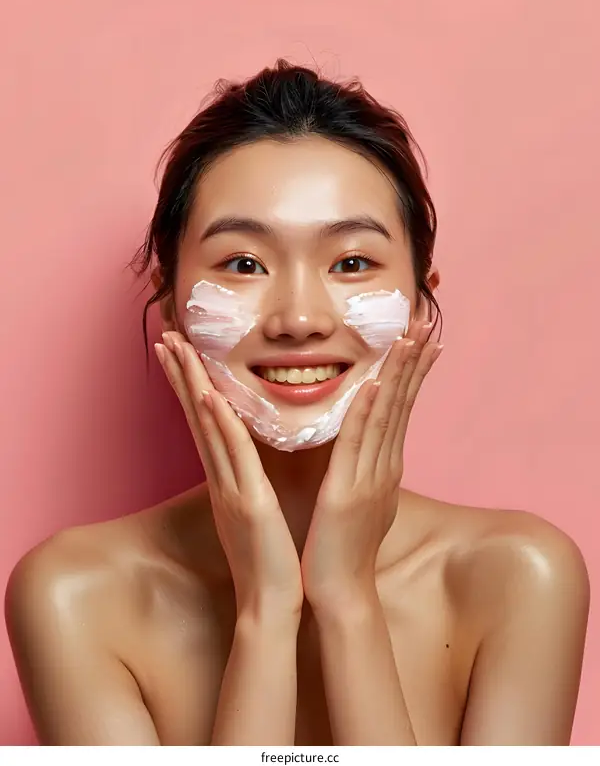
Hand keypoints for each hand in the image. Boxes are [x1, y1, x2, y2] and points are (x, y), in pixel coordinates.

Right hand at [156, 332, 303, 620]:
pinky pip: (233, 457)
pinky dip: (220, 425)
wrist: (271, 605)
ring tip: (178, 350)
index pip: (204, 422)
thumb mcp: (256, 512)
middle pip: (195, 415)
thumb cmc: (268, 560)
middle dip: (181, 374)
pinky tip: (209, 397)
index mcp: (226, 478)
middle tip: (165, 337)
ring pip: (208, 427)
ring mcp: (231, 488)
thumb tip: (250, 461)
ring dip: (192, 386)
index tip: (178, 353)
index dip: (189, 385)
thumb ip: (248, 483)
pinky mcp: (249, 503)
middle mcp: (221, 478)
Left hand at [301, 320, 442, 611]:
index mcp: (384, 467)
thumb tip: (365, 448)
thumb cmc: (342, 547)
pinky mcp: (346, 492)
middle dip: (414, 361)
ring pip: (385, 416)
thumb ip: (362, 469)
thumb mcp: (358, 499)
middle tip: (427, 323)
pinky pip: (357, 445)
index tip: (422, 339)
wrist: (339, 593)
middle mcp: (384, 467)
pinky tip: (373, 384)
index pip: (401, 408)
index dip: (412, 372)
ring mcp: (368, 478)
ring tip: (408, 338)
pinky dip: (366, 412)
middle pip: (402, 403)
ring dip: (397, 374)